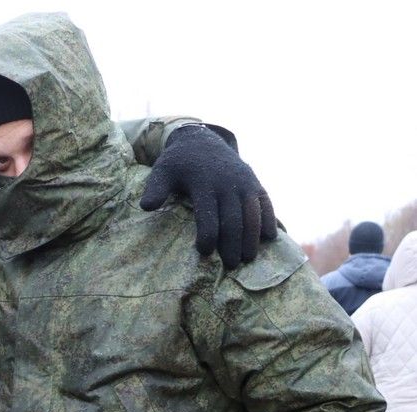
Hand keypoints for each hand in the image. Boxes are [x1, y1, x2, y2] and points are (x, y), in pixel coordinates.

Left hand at [139, 123, 277, 268]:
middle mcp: (228, 183)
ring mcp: (244, 182)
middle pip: (233, 218)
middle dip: (233, 243)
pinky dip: (269, 219)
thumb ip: (155, 189)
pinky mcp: (254, 182)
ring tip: (248, 259)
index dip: (207, 235)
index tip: (204, 252)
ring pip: (252, 213)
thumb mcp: (162, 172)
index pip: (208, 214)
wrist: (202, 141)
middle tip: (231, 265)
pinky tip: (270, 238)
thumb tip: (146, 207)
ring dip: (252, 237)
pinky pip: (265, 202)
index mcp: (204, 183)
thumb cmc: (179, 163)